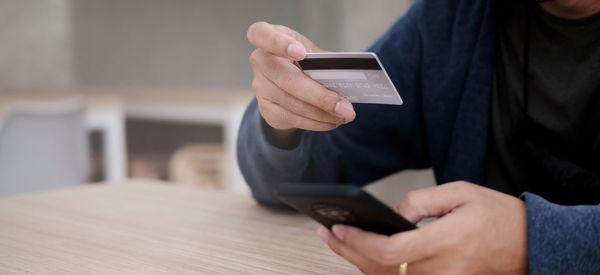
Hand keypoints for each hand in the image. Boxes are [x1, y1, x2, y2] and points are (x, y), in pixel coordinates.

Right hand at [247, 22, 355, 137]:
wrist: (286, 84)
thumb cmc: (301, 61)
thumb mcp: (310, 53)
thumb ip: (324, 60)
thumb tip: (349, 76)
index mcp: (268, 37)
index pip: (261, 34)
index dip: (279, 43)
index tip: (301, 53)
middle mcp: (260, 62)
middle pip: (287, 79)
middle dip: (320, 96)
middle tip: (345, 107)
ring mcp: (260, 87)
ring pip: (293, 104)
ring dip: (323, 113)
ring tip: (344, 115)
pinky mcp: (266, 109)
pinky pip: (293, 119)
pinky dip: (316, 122)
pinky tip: (331, 121)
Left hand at [316, 181, 527, 274]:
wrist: (529, 244)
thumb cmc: (497, 215)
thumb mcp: (461, 192)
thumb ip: (422, 200)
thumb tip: (394, 214)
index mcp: (445, 241)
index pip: (389, 250)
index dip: (357, 241)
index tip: (337, 226)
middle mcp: (441, 269)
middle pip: (380, 268)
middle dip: (347, 250)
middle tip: (326, 231)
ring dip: (357, 261)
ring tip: (337, 240)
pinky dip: (377, 270)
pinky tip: (362, 255)